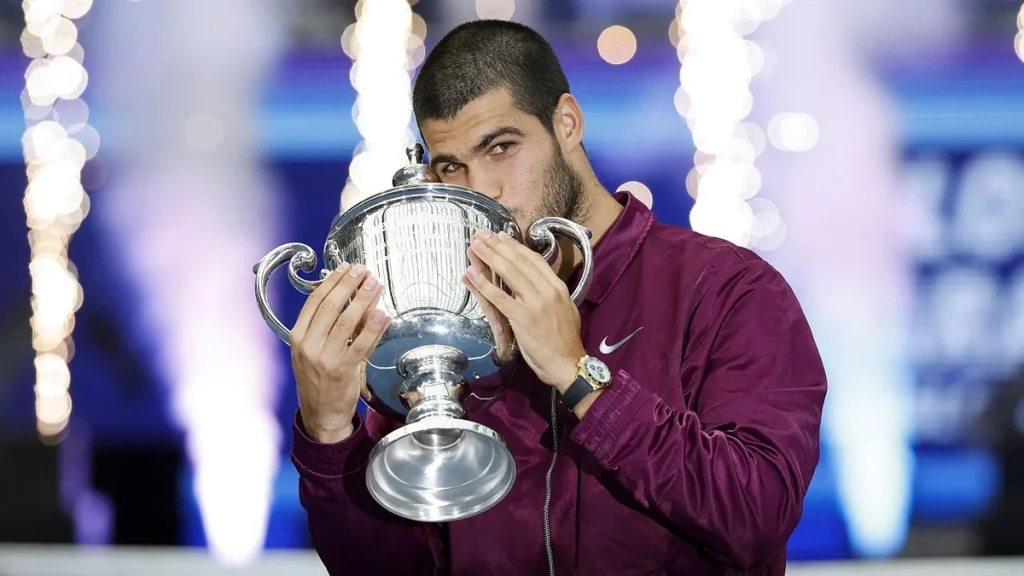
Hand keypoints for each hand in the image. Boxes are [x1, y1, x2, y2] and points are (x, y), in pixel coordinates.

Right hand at [290, 263, 391, 442]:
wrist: (321, 414)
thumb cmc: (319, 379)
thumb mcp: (314, 350)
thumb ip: (330, 326)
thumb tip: (353, 299)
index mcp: (298, 337)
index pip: (314, 302)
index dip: (331, 282)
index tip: (345, 269)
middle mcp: (308, 345)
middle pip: (330, 307)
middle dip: (349, 285)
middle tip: (363, 271)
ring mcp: (325, 358)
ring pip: (347, 322)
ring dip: (363, 300)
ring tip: (374, 285)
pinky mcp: (343, 369)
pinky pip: (361, 343)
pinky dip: (373, 327)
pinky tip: (383, 313)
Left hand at [462, 230, 584, 389]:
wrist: (568, 363)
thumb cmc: (564, 341)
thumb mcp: (564, 309)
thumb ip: (550, 294)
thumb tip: (533, 283)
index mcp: (558, 287)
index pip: (534, 260)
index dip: (515, 247)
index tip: (501, 237)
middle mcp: (548, 290)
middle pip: (519, 262)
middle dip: (498, 246)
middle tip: (481, 234)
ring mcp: (535, 303)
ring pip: (509, 273)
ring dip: (489, 257)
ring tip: (474, 246)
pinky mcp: (522, 318)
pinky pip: (499, 297)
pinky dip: (484, 284)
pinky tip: (471, 274)